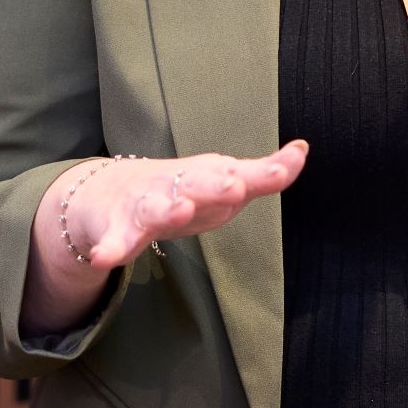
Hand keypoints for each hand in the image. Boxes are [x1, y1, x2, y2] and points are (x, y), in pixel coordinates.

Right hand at [61, 141, 310, 270]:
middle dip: (215, 185)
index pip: (239, 174)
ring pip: (156, 208)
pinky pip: (115, 241)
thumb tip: (302, 150)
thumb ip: (263, 173)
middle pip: (198, 184)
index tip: (282, 172)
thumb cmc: (180, 188)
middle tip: (234, 186)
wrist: (107, 191)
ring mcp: (146, 205)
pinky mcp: (118, 228)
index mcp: (207, 177)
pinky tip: (105, 258)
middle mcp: (177, 186)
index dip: (262, 175)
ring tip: (180, 210)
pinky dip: (110, 249)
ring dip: (168, 209)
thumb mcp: (222, 180)